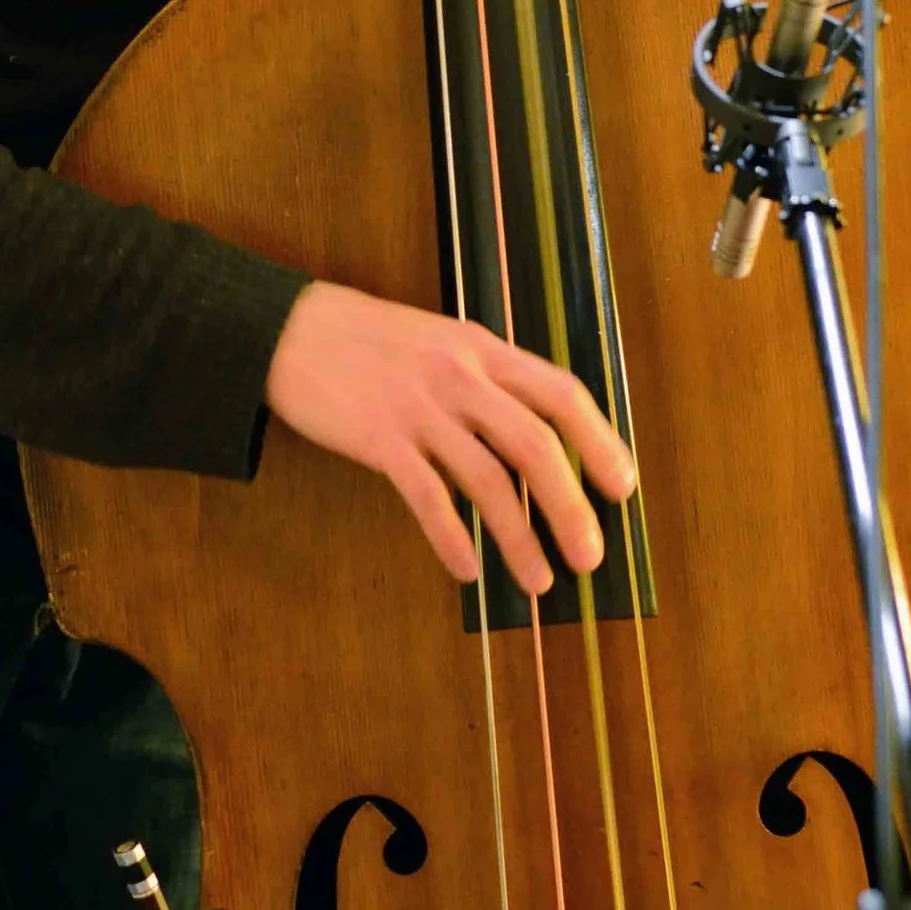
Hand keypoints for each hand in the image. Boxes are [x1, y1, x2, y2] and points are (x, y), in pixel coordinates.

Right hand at [264, 281, 636, 596]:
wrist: (289, 329)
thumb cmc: (369, 341)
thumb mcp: (442, 342)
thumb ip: (487, 380)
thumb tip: (536, 439)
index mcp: (483, 350)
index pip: (561, 395)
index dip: (599, 443)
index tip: (621, 488)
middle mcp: (459, 376)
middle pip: (536, 445)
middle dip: (570, 508)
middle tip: (590, 557)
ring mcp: (419, 408)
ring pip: (488, 480)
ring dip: (520, 537)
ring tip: (539, 580)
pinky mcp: (379, 438)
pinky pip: (427, 497)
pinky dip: (452, 538)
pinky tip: (468, 570)